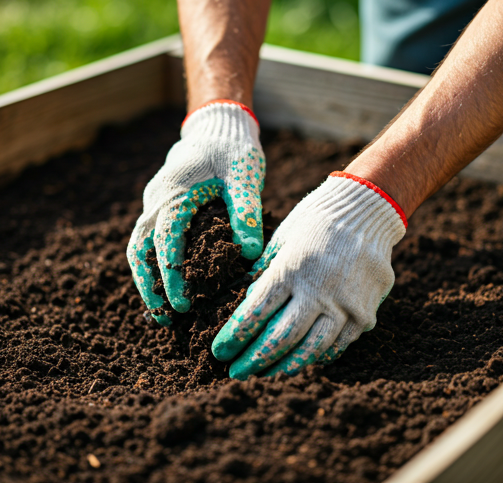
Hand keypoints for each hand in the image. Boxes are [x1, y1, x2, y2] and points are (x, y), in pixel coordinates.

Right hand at [127, 100, 264, 316]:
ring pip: (139, 246)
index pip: (165, 241)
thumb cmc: (233, 150)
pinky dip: (152, 263)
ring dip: (146, 278)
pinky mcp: (161, 206)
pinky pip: (148, 238)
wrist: (218, 127)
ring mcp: (155, 202)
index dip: (172, 275)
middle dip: (149, 286)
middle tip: (165, 318)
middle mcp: (156, 199)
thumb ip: (246, 212)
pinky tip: (166, 284)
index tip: (183, 304)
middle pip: (139, 249)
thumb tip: (253, 253)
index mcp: (174, 192)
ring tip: (160, 310)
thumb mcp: (245, 177)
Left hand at [212, 172, 406, 378]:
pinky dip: (317, 357)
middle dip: (254, 361)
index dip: (234, 337)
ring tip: (265, 375)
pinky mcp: (366, 313)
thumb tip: (245, 304)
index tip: (219, 352)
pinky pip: (338, 345)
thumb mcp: (282, 239)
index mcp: (291, 267)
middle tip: (235, 373)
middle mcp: (319, 289)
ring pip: (311, 350)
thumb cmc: (314, 220)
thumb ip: (265, 274)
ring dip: (284, 368)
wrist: (366, 209)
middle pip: (280, 339)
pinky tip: (301, 361)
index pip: (255, 313)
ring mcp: (346, 304)